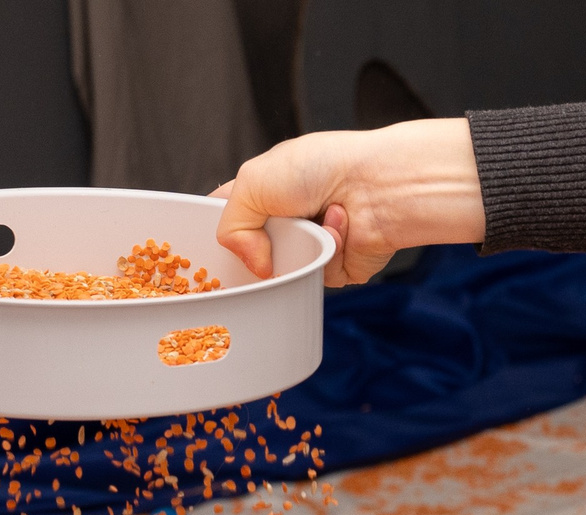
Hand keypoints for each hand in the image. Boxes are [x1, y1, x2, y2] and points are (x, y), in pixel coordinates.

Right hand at [212, 120, 485, 285]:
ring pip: (285, 273)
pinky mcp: (338, 267)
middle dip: (259, 251)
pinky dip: (329, 253)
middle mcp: (286, 221)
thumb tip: (254, 266)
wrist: (377, 182)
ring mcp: (311, 245)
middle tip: (267, 238)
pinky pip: (319, 278)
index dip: (221, 236)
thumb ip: (231, 227)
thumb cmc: (320, 167)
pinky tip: (341, 227)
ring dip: (299, 246)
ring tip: (315, 217)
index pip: (227, 220)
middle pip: (252, 257)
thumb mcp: (253, 181)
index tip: (209, 250)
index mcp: (262, 192)